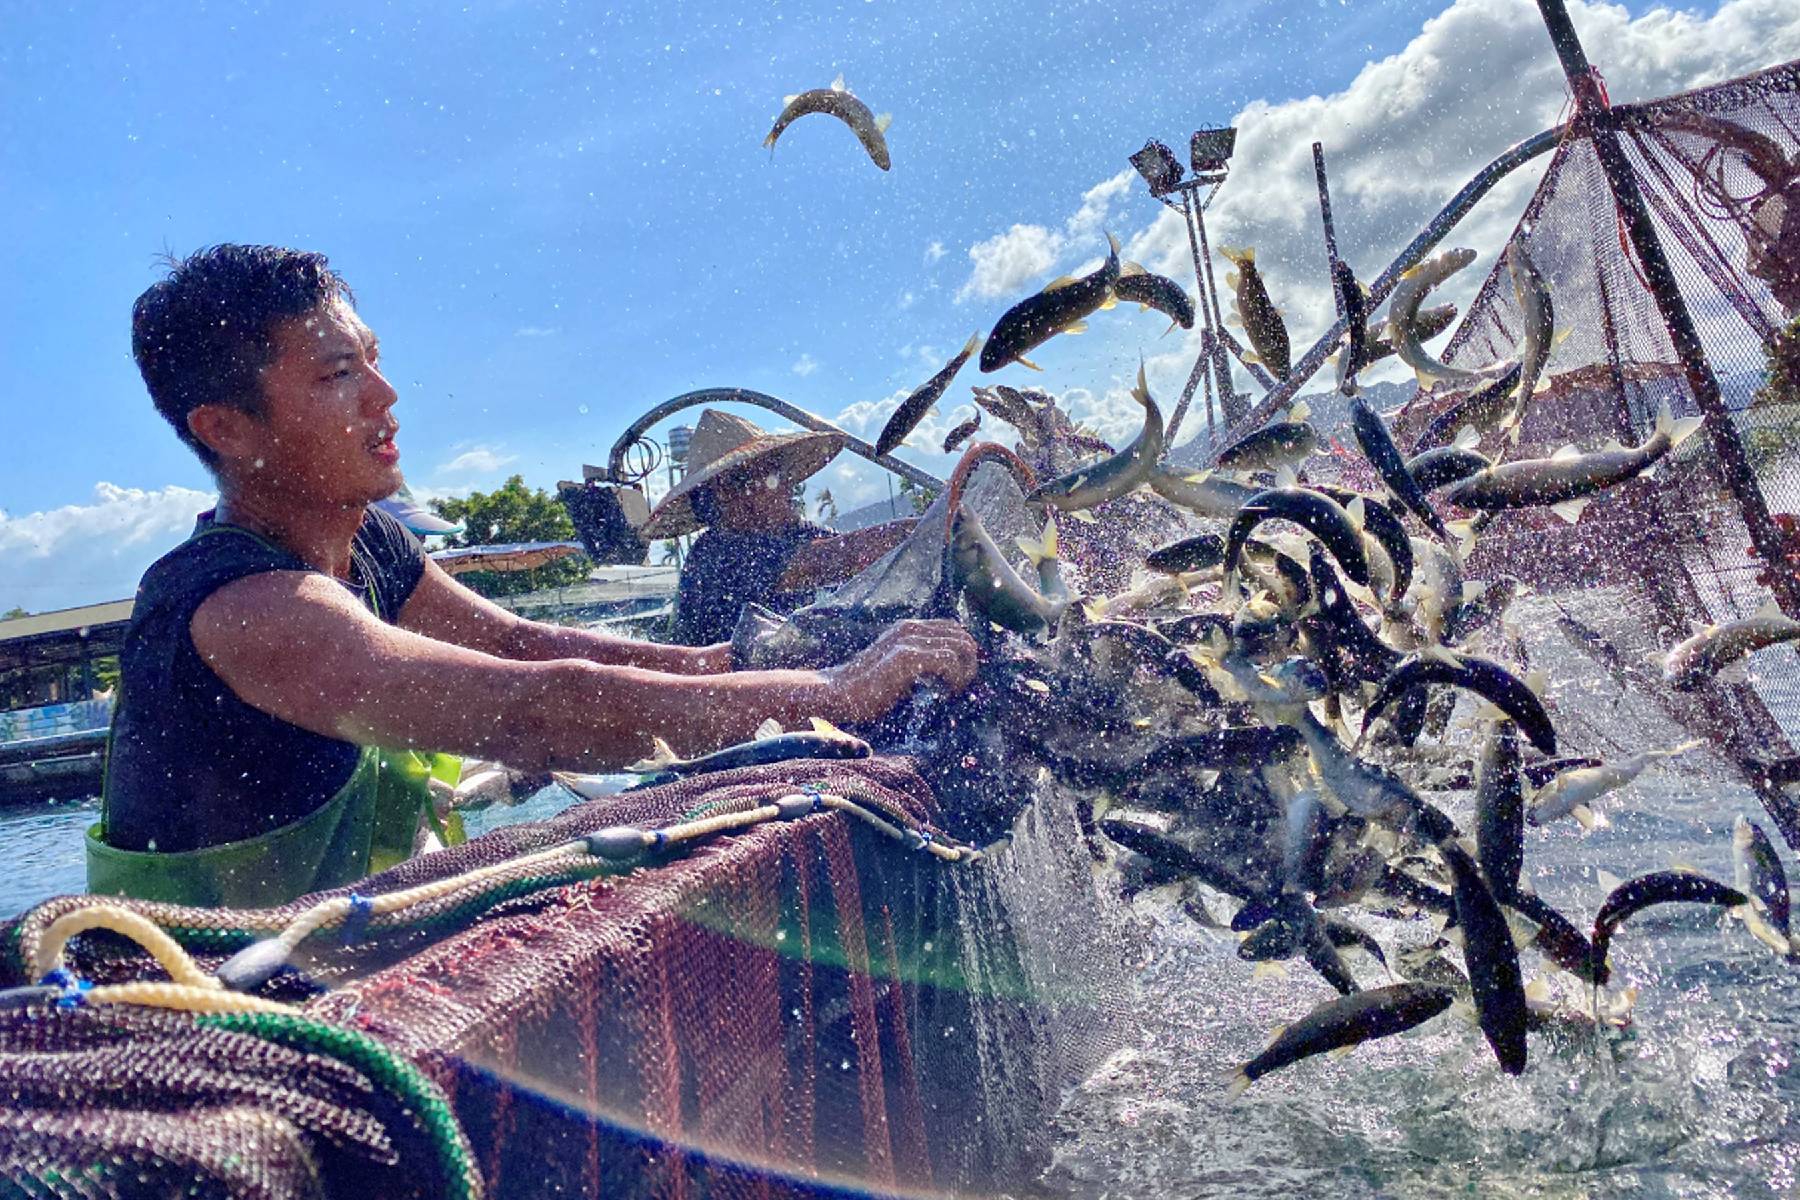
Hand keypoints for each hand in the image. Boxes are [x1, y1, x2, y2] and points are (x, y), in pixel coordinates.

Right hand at [828, 620, 978, 721]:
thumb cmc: (865, 689)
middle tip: (955, 687)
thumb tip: (947, 674)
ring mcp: (908, 640)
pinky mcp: (907, 657)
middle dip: (968, 663)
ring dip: (964, 672)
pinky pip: (949, 660)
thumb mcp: (896, 668)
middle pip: (963, 635)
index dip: (962, 653)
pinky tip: (943, 693)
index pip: (953, 629)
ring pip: (962, 646)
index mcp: (908, 628)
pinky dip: (955, 678)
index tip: (955, 678)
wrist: (836, 694)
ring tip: (950, 691)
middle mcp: (910, 628)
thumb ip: (919, 664)